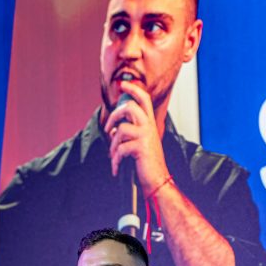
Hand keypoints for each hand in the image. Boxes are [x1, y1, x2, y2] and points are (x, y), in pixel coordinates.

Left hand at [103, 79, 168, 195]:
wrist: (157, 180)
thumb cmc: (147, 163)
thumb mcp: (139, 144)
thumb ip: (128, 134)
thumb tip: (112, 129)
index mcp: (149, 124)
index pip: (144, 99)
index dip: (134, 89)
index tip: (123, 84)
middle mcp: (149, 127)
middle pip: (130, 107)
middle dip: (114, 116)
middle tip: (108, 129)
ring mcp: (145, 136)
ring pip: (121, 130)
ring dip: (113, 145)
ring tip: (113, 157)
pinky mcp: (141, 148)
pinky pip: (120, 149)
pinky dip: (115, 160)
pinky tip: (116, 168)